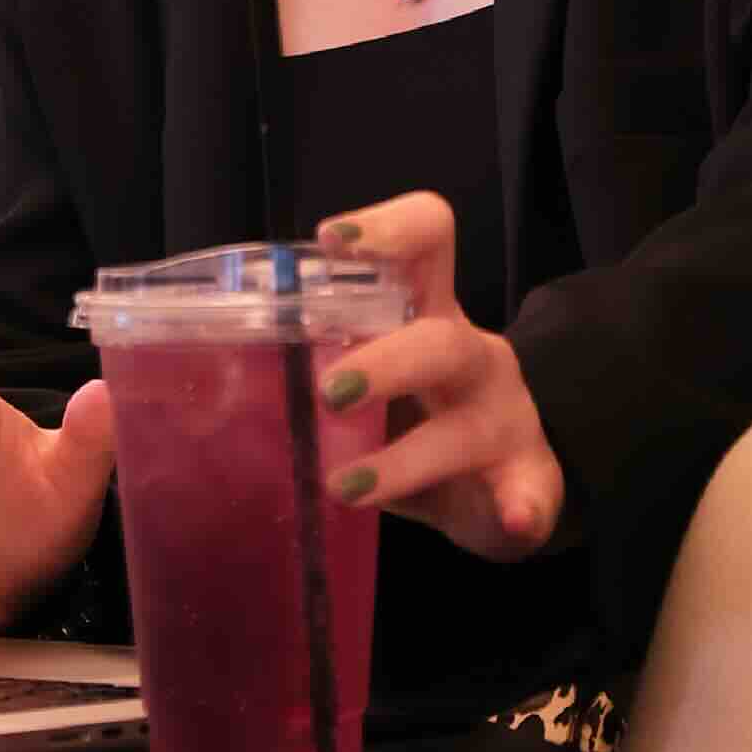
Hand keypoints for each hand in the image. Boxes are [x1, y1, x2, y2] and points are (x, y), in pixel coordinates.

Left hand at [314, 190, 563, 562]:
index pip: (425, 241)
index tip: (329, 241)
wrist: (503, 477)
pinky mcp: (528, 475)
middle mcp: (470, 354)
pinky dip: (522, 504)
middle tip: (327, 392)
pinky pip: (533, 488)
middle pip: (439, 339)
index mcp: (430, 312)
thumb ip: (321, 363)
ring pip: (467, 426)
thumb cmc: (414, 412)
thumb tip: (218, 375)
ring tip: (346, 485)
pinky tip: (511, 521)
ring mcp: (506, 415)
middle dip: (385, 363)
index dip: (385, 230)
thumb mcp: (376, 373)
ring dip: (406, 459)